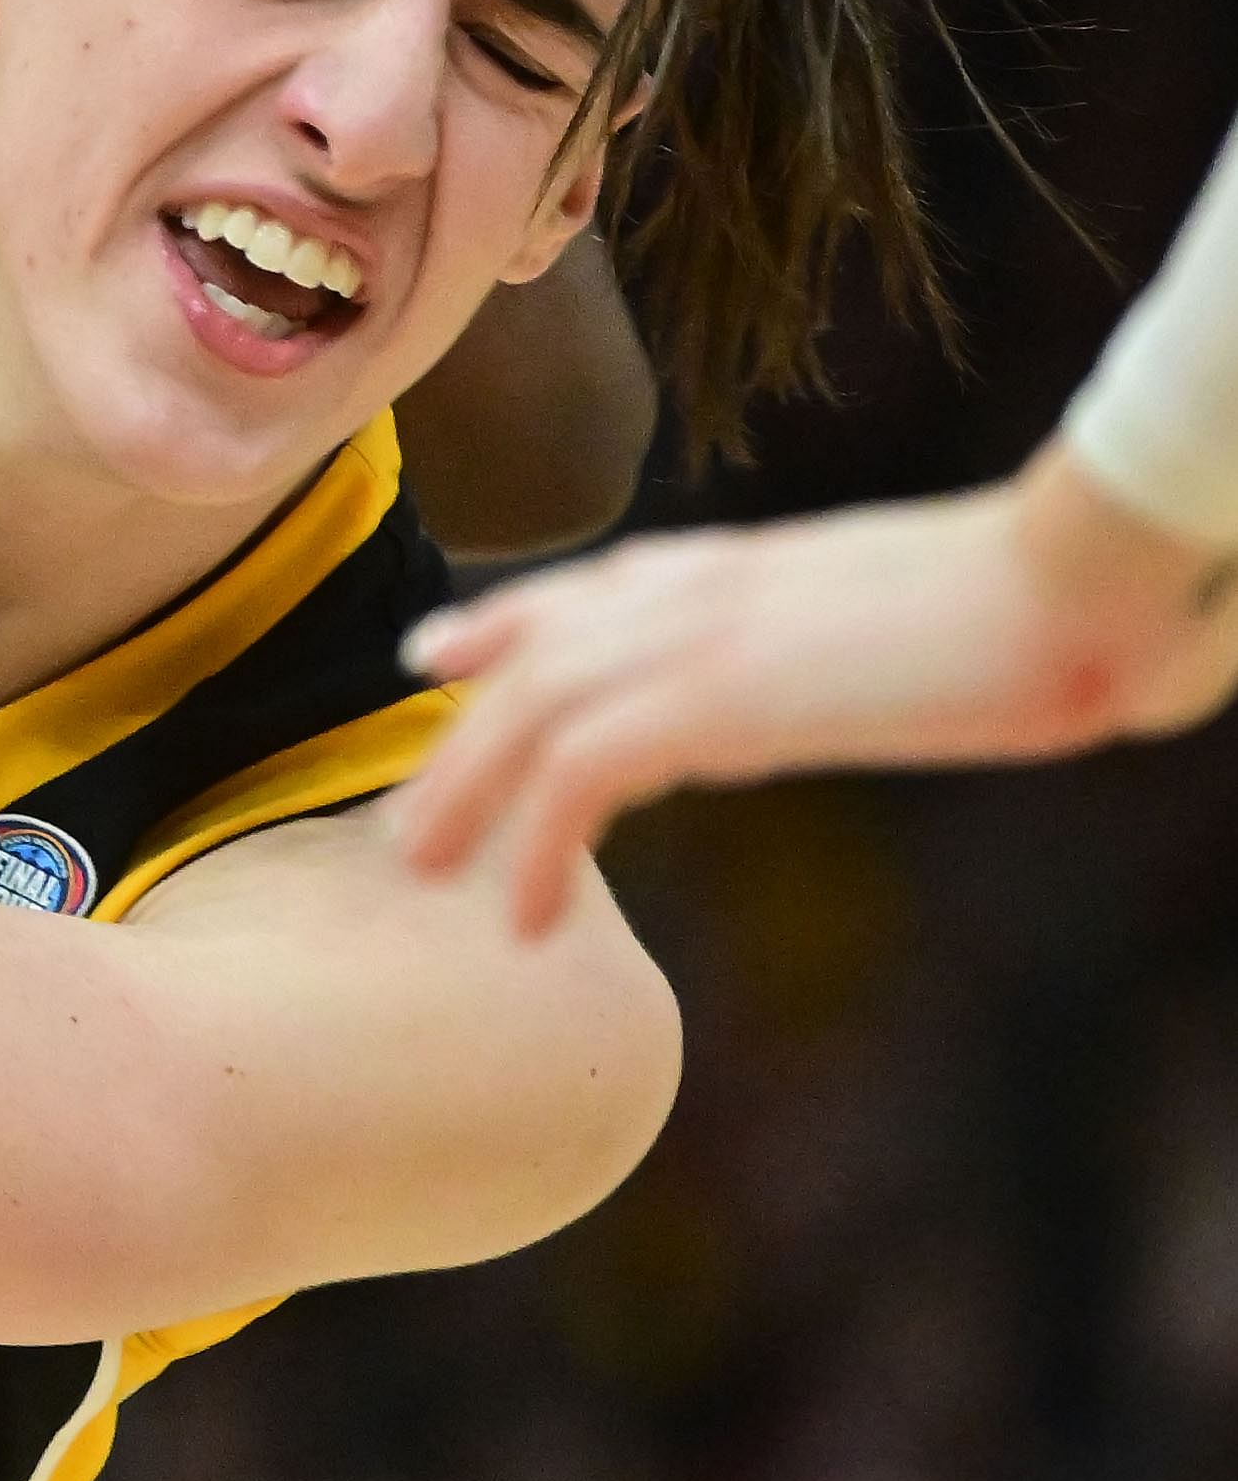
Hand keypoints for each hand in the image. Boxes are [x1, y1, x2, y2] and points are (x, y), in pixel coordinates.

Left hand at [389, 447, 1237, 934]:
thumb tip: (845, 677)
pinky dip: (539, 846)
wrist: (1072, 580)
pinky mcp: (718, 698)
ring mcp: (697, 637)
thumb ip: (835, 640)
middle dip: (457, 746)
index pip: (585, 588)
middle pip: (529, 662)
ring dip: (467, 800)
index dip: (499, 625)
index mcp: (736, 563)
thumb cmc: (1033, 602)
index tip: (436, 659)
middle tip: (408, 825)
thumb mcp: (898, 617)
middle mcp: (694, 588)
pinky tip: (528, 917)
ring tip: (429, 877)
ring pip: (526, 717)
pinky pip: (580, 777)